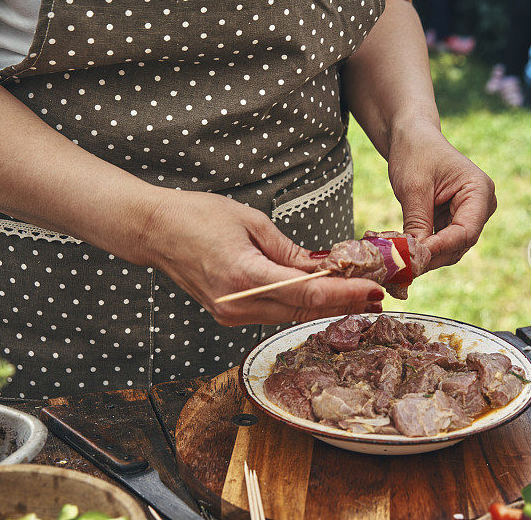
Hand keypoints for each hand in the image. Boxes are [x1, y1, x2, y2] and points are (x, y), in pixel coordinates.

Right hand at [135, 188, 383, 325]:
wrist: (154, 232)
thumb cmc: (198, 217)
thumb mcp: (253, 224)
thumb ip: (290, 252)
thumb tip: (323, 269)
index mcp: (245, 276)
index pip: (308, 293)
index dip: (346, 294)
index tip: (374, 290)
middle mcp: (238, 304)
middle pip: (304, 310)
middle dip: (343, 302)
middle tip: (376, 294)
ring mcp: (231, 314)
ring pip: (291, 314)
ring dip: (324, 305)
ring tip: (356, 293)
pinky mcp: (228, 314)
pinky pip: (274, 312)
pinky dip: (299, 304)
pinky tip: (321, 294)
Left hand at [388, 121, 495, 270]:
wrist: (412, 138)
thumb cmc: (415, 152)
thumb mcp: (413, 187)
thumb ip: (417, 222)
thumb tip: (415, 256)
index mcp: (480, 191)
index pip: (466, 231)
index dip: (441, 247)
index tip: (416, 257)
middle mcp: (480, 206)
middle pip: (460, 244)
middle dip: (432, 255)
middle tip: (402, 265)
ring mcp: (468, 215)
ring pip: (450, 248)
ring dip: (425, 256)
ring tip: (398, 259)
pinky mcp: (452, 222)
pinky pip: (440, 243)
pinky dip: (422, 248)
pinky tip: (401, 250)